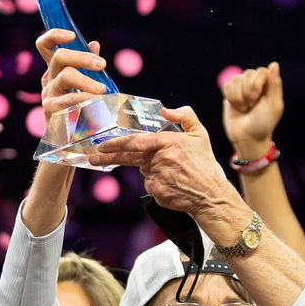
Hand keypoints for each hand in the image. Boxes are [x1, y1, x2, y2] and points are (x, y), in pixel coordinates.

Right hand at [35, 29, 107, 125]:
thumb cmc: (80, 107)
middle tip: (102, 65)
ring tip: (103, 91)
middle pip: (60, 57)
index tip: (71, 35)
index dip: (54, 35)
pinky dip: (85, 100)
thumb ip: (87, 65)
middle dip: (82, 57)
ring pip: (66, 77)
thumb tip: (94, 44)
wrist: (69, 140)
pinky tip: (97, 104)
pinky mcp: (51, 111)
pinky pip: (69, 100)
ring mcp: (48, 95)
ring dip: (86, 81)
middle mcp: (49, 79)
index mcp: (55, 69)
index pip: (45, 45)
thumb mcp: (83, 83)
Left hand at [88, 107, 237, 217]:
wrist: (211, 195)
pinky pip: (149, 185)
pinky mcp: (156, 192)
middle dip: (108, 157)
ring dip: (151, 170)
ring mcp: (158, 177)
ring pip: (143, 170)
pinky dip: (156, 183)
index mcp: (169, 143)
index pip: (137, 142)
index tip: (102, 145)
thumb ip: (185, 117)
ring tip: (171, 173)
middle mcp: (161, 159)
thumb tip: (165, 110)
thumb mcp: (200, 134)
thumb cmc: (204, 163)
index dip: (117, 143)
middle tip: (93, 156)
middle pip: (129, 157)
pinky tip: (171, 184)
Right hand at [221, 62, 282, 158]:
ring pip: (235, 79)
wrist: (247, 137)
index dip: (256, 83)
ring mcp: (242, 88)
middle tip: (251, 106)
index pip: (261, 71)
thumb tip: (274, 64)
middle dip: (247, 92)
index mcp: (269, 85)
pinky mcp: (230, 94)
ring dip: (238, 97)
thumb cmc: (263, 123)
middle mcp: (256, 84)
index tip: (257, 99)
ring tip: (244, 108)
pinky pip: (226, 86)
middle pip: (247, 74)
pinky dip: (230, 98)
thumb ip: (275, 84)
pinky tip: (236, 107)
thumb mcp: (273, 105)